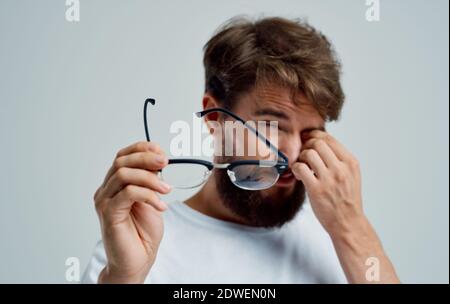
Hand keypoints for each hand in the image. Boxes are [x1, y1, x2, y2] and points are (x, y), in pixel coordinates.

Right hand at [93, 141, 170, 282]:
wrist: (138, 259)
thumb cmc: (143, 232)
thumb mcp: (152, 198)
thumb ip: (152, 180)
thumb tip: (159, 159)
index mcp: (115, 184)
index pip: (122, 156)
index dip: (141, 149)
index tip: (161, 152)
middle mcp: (106, 190)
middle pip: (121, 161)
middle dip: (146, 158)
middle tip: (165, 163)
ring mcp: (105, 201)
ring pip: (123, 174)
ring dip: (150, 178)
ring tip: (166, 190)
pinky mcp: (109, 214)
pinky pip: (128, 193)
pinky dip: (148, 195)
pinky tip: (160, 206)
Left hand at [292, 131, 399, 282]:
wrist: (348, 223)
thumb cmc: (347, 200)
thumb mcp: (351, 175)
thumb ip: (339, 160)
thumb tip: (319, 144)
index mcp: (350, 162)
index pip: (329, 138)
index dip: (314, 136)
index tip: (307, 138)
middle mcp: (341, 168)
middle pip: (317, 143)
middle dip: (306, 146)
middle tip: (303, 155)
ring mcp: (329, 179)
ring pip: (308, 154)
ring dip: (300, 158)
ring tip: (302, 167)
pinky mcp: (317, 189)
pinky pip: (300, 168)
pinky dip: (296, 168)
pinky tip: (298, 175)